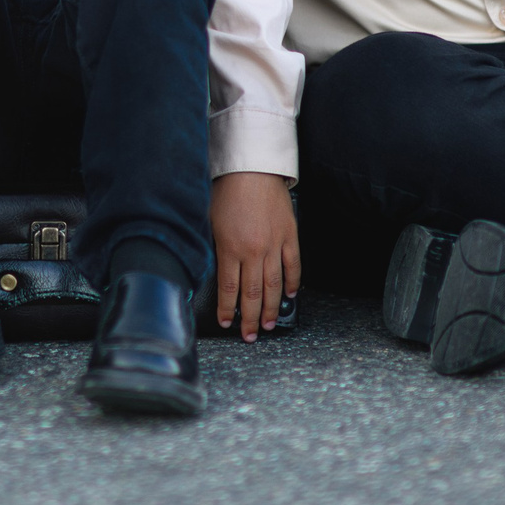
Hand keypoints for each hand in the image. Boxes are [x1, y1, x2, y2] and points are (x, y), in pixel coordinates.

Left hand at [210, 172, 301, 341]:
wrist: (252, 168)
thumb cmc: (227, 190)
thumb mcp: (211, 222)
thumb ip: (216, 250)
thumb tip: (218, 272)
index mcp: (230, 249)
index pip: (229, 290)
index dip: (228, 310)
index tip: (228, 323)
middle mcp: (253, 251)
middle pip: (252, 294)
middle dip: (251, 319)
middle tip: (251, 335)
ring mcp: (274, 245)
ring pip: (274, 285)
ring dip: (272, 308)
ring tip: (270, 325)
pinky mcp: (290, 235)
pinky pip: (293, 266)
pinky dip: (292, 282)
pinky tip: (290, 295)